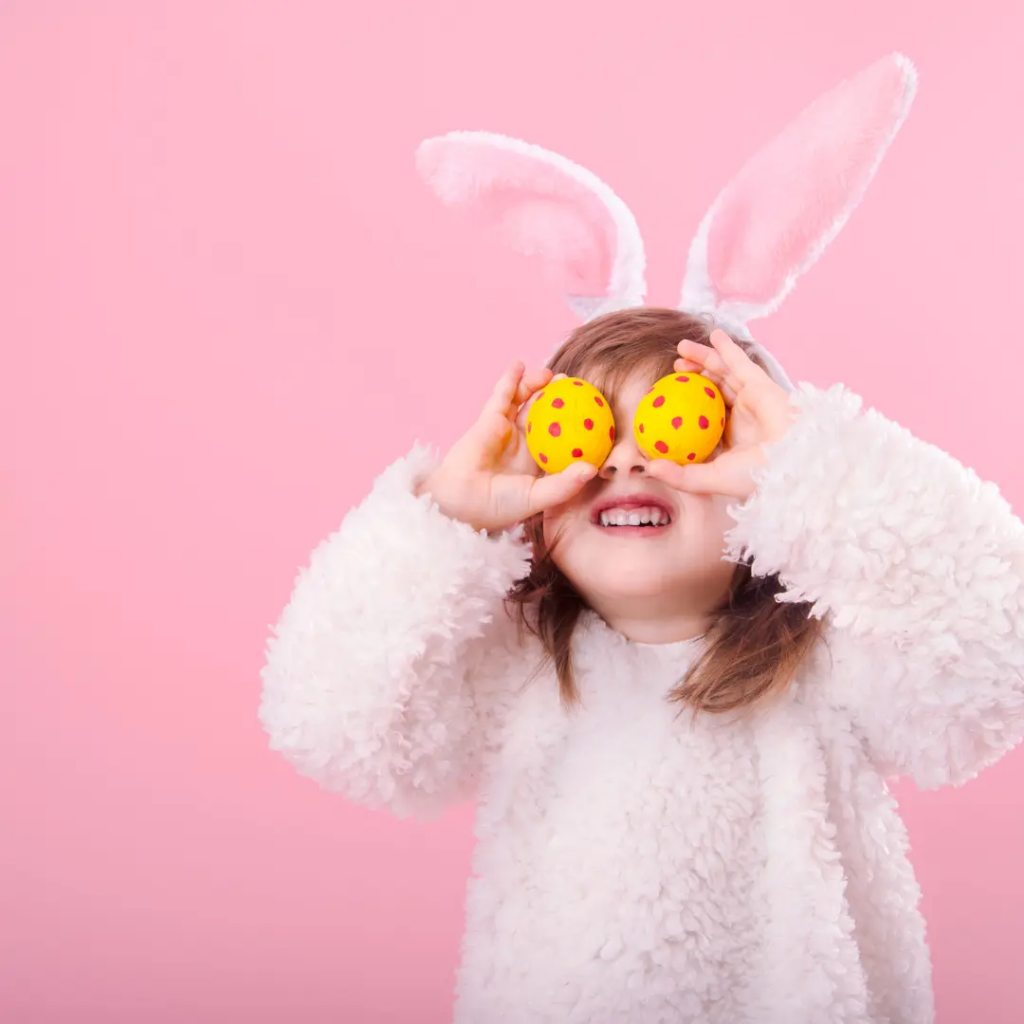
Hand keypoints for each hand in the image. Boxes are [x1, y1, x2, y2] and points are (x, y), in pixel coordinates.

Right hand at [418, 362, 597, 532]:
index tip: (592, 410)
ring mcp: (505, 430)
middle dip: (559, 398)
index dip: (575, 423)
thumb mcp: (536, 497)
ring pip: (525, 402)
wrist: (460, 502)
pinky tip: (519, 364)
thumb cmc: (498, 506)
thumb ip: (564, 485)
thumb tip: (592, 469)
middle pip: (545, 415)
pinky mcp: (488, 420)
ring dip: (537, 385)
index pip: (562, 438)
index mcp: (538, 462)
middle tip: (575, 385)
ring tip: (551, 374)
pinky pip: (502, 396)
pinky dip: (510, 379)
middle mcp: (523, 444)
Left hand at [645, 329, 795, 500]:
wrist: (792, 462)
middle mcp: (741, 419)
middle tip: (673, 370)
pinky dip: (727, 348)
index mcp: (728, 441)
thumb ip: (680, 476)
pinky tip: (715, 335)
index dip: (684, 408)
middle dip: (692, 377)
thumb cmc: (754, 475)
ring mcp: (752, 400)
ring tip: (681, 349)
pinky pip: (740, 361)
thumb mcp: (710, 479)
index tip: (663, 401)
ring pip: (723, 374)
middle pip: (712, 391)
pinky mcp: (762, 385)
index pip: (702, 420)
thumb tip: (649, 468)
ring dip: (704, 358)